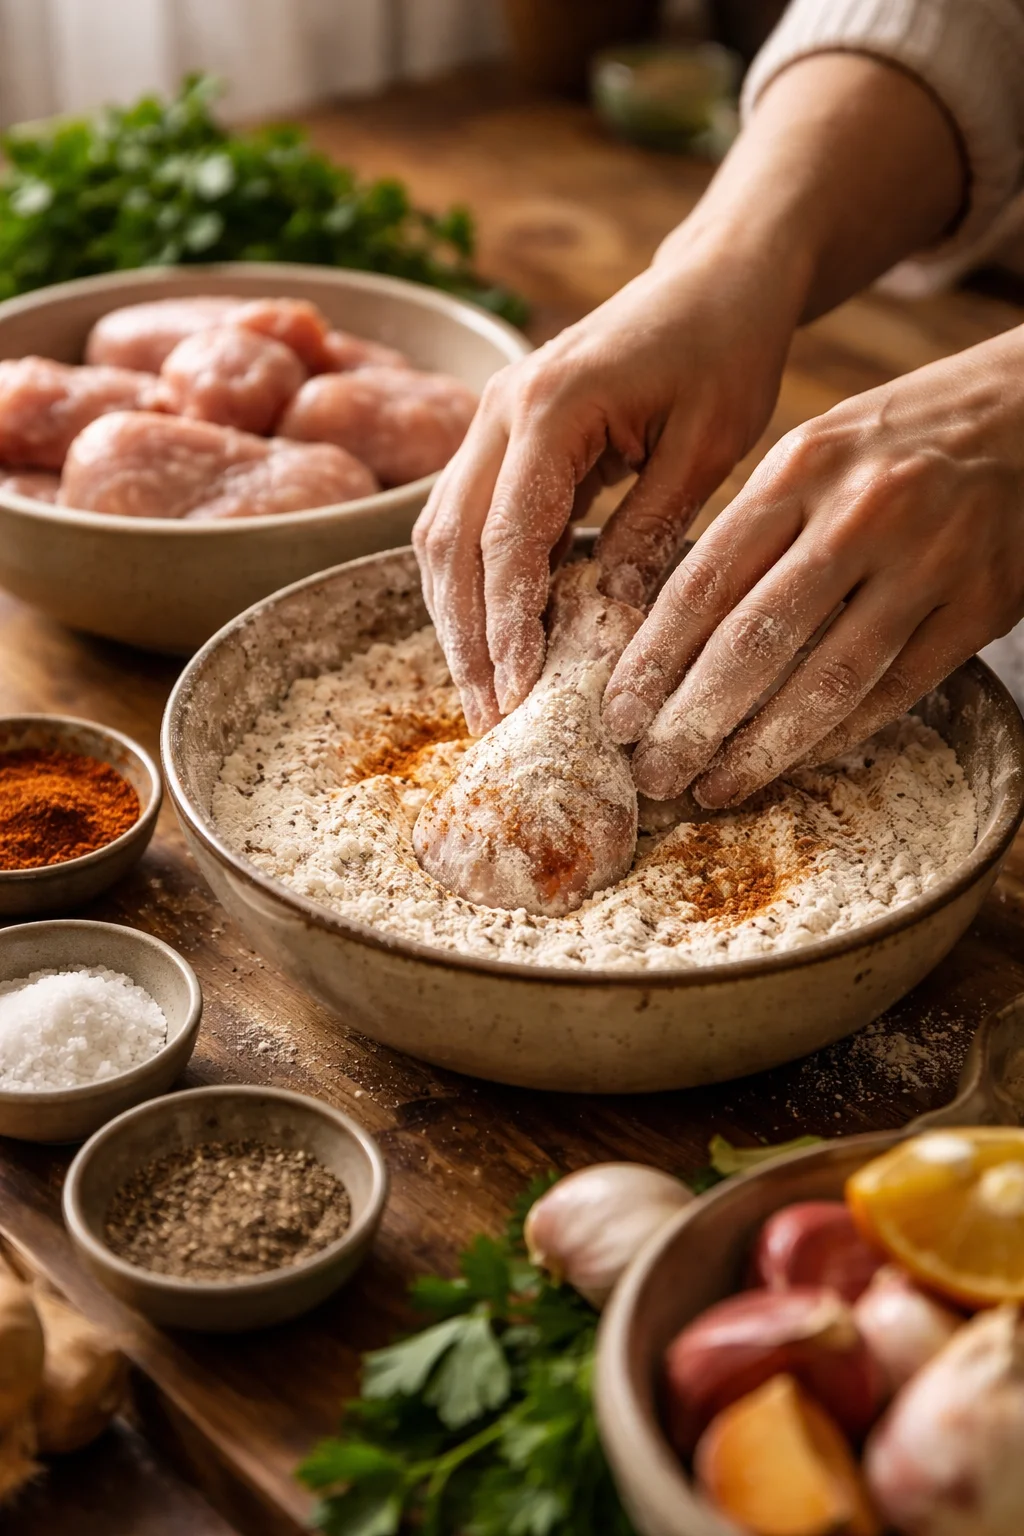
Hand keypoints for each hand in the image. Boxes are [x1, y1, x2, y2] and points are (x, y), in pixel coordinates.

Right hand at [413, 236, 799, 734]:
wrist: (712, 279)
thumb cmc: (726, 347)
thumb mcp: (713, 442)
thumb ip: (655, 526)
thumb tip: (608, 621)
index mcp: (551, 404)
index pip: (508, 535)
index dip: (507, 625)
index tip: (518, 696)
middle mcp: (498, 409)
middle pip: (451, 543)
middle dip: (467, 640)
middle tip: (490, 721)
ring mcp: (489, 421)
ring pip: (442, 538)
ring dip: (457, 623)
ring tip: (486, 700)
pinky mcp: (499, 439)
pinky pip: (462, 523)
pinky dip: (472, 589)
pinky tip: (496, 644)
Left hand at [603, 326, 1023, 804]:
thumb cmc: (904, 436)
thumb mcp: (817, 450)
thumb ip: (754, 527)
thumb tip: (671, 626)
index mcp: (800, 469)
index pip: (704, 582)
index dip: (653, 662)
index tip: (617, 717)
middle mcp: (859, 514)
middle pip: (755, 642)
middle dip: (693, 721)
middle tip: (653, 773)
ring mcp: (927, 561)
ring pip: (827, 680)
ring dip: (761, 748)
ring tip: (715, 787)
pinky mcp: (983, 602)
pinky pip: (895, 688)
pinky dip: (839, 733)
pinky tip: (795, 761)